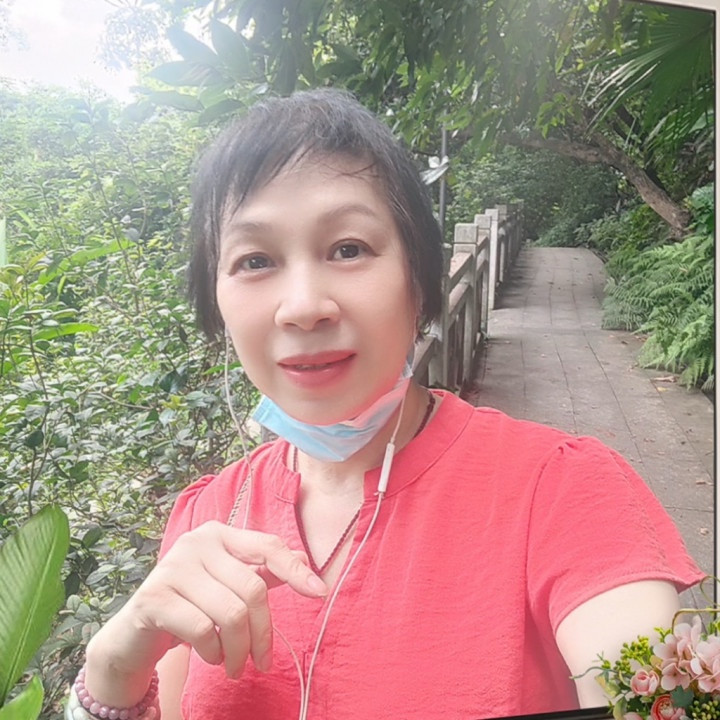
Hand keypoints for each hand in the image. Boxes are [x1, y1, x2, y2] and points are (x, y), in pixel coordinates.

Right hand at [86, 522, 326, 695]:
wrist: (134, 635)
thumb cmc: (190, 605)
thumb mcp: (228, 585)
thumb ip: (262, 571)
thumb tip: (303, 557)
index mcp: (218, 533)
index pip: (267, 546)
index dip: (296, 570)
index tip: (320, 593)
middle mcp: (195, 542)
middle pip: (253, 589)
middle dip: (262, 634)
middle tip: (261, 662)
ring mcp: (172, 567)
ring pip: (231, 613)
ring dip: (239, 650)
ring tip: (234, 664)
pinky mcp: (154, 598)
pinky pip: (204, 630)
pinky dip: (214, 652)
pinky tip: (211, 656)